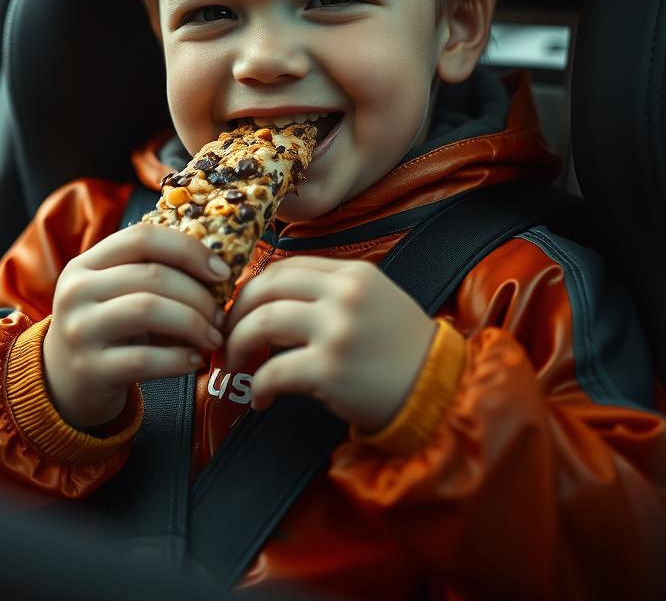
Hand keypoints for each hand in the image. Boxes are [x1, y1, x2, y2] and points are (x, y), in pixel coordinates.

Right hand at [43, 223, 228, 429]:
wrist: (63, 382)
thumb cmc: (108, 329)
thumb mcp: (117, 293)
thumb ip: (153, 273)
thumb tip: (219, 271)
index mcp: (87, 262)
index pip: (143, 237)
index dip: (189, 250)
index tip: (222, 271)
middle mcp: (76, 290)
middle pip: (152, 275)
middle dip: (198, 294)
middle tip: (221, 315)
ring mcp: (79, 330)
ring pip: (148, 310)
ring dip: (193, 323)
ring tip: (213, 337)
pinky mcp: (89, 369)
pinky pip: (144, 359)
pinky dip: (179, 359)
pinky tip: (194, 360)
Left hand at [222, 257, 436, 430]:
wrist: (440, 392)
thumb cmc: (401, 351)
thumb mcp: (372, 302)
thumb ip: (329, 292)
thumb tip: (270, 301)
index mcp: (352, 274)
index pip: (284, 266)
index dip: (252, 287)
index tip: (239, 310)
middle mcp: (343, 294)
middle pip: (265, 287)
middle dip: (235, 313)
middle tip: (225, 337)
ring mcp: (337, 329)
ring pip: (261, 322)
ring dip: (237, 346)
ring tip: (235, 366)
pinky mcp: (330, 368)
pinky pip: (273, 371)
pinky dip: (258, 387)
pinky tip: (260, 399)